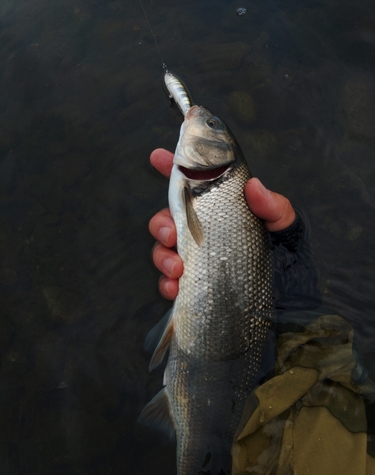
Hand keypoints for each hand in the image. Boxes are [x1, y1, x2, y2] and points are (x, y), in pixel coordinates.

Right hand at [149, 148, 295, 299]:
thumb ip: (274, 208)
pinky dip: (166, 284)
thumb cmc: (290, 262)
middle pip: (169, 217)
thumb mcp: (287, 230)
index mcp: (224, 211)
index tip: (158, 157)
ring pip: (163, 248)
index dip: (174, 167)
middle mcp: (206, 231)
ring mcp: (198, 258)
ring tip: (177, 269)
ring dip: (162, 256)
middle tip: (172, 234)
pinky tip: (175, 288)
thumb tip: (254, 186)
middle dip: (161, 223)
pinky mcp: (194, 284)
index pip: (195, 184)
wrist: (289, 303)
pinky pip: (168, 281)